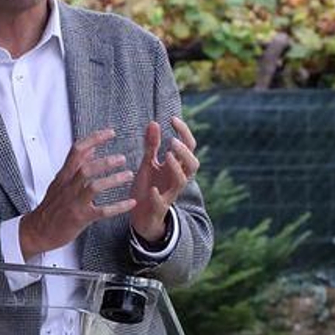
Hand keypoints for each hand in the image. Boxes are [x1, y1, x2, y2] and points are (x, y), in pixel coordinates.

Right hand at [18, 127, 132, 256]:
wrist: (37, 231)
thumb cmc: (52, 206)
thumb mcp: (60, 182)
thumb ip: (76, 165)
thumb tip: (91, 148)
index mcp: (64, 176)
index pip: (77, 151)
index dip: (94, 139)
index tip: (110, 133)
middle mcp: (69, 187)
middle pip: (86, 168)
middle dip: (106, 161)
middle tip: (122, 158)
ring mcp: (74, 202)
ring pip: (94, 187)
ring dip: (113, 180)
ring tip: (128, 175)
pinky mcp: (80, 217)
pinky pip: (102, 211)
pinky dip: (118, 207)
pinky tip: (131, 203)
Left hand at [131, 116, 199, 243]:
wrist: (142, 215)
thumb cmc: (148, 187)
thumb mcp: (148, 163)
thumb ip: (152, 145)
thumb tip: (154, 122)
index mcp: (177, 167)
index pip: (188, 146)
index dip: (184, 132)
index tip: (172, 119)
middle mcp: (177, 179)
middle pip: (193, 164)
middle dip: (185, 151)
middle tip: (172, 140)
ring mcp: (169, 193)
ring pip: (182, 181)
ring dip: (176, 168)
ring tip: (166, 156)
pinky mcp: (159, 207)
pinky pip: (163, 202)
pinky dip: (159, 196)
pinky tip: (153, 189)